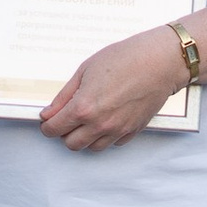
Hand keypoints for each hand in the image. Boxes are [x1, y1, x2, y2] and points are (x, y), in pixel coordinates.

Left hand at [39, 26, 189, 153]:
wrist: (159, 62)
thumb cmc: (124, 59)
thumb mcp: (85, 70)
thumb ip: (64, 96)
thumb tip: (49, 113)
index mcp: (83, 108)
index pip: (54, 129)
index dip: (47, 125)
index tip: (48, 120)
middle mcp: (99, 125)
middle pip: (71, 144)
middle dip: (64, 132)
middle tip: (67, 118)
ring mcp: (117, 130)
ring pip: (91, 148)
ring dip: (84, 137)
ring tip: (88, 119)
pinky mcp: (132, 131)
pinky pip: (112, 144)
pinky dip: (105, 136)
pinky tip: (107, 119)